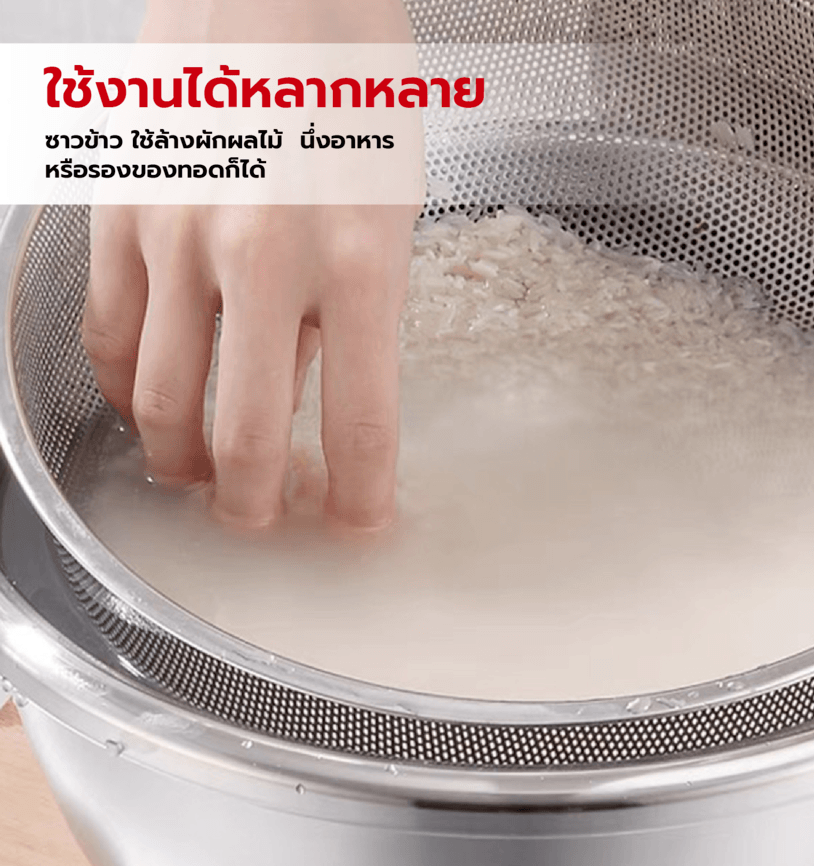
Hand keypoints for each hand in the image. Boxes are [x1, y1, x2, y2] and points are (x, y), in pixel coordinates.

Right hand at [82, 0, 421, 530]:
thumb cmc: (349, 82)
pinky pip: (110, 336)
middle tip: (269, 519)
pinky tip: (150, 406)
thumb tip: (308, 375)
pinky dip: (127, 391)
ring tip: (203, 480)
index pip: (363, 423)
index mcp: (361, 259)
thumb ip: (352, 303)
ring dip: (183, 462)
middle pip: (249, 437)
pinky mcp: (119, 215)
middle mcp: (266, 259)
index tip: (362, 524)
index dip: (363, 497)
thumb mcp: (392, 202)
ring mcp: (181, 237)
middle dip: (259, 505)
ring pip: (163, 403)